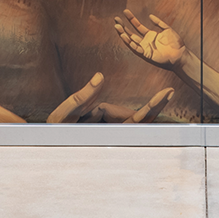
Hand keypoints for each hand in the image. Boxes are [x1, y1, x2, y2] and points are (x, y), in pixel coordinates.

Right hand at [45, 73, 176, 123]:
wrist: (48, 140)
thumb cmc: (55, 129)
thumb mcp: (66, 112)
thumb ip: (82, 96)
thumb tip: (100, 76)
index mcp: (106, 135)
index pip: (134, 122)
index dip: (150, 107)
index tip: (165, 94)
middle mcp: (112, 136)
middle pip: (139, 121)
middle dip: (154, 107)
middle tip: (170, 92)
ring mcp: (112, 133)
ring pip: (128, 119)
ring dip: (130, 111)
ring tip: (130, 104)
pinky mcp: (109, 129)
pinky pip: (123, 119)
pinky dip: (131, 113)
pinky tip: (142, 104)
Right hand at [113, 10, 187, 69]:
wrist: (180, 56)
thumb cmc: (176, 44)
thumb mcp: (167, 29)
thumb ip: (159, 23)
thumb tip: (149, 16)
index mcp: (150, 35)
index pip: (137, 26)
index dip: (131, 19)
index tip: (125, 11)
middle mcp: (145, 42)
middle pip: (131, 33)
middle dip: (123, 26)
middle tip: (116, 19)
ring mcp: (145, 48)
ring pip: (131, 41)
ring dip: (123, 34)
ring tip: (117, 26)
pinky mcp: (146, 55)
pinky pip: (136, 49)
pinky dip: (130, 43)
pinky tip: (124, 37)